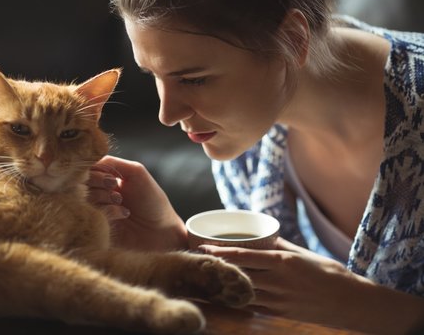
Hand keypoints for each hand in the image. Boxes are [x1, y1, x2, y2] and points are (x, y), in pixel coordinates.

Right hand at [88, 155, 187, 250]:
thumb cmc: (152, 200)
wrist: (163, 230)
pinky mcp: (97, 227)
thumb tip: (89, 162)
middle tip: (115, 189)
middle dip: (99, 183)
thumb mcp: (136, 173)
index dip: (95, 172)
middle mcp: (98, 193)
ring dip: (105, 197)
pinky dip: (109, 211)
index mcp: (105, 179)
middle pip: (81, 182)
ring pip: (85, 198)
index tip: (112, 179)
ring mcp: (97, 211)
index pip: (87, 169)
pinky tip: (124, 214)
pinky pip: (91, 215)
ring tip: (121, 202)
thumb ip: (112, 163)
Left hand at [200, 238, 423, 333]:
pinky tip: (226, 295)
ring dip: (224, 284)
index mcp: (283, 261)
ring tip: (207, 277)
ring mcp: (278, 299)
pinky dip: (239, 299)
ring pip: (242, 291)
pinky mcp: (280, 313)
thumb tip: (261, 236)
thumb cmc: (330, 273)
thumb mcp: (304, 254)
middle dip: (217, 267)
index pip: (244, 255)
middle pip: (238, 273)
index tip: (203, 247)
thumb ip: (280, 246)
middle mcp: (277, 280)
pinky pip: (253, 305)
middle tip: (198, 261)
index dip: (221, 251)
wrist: (352, 303)